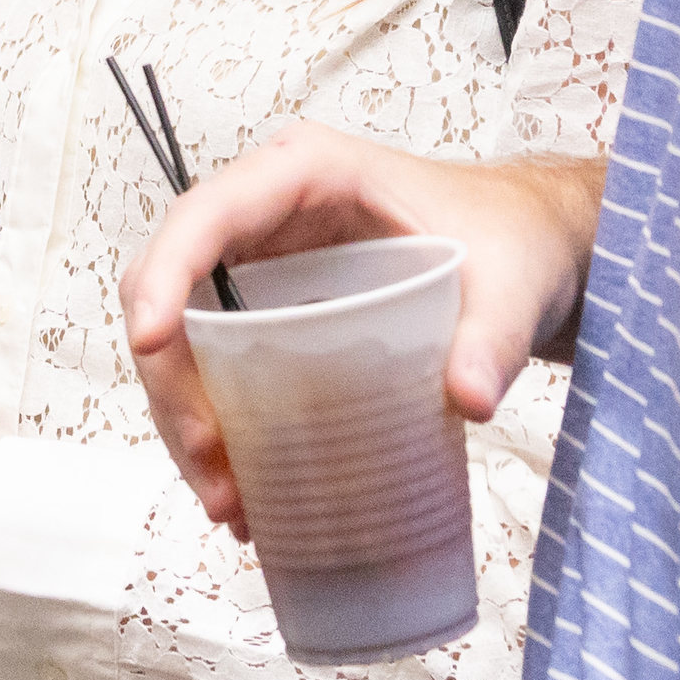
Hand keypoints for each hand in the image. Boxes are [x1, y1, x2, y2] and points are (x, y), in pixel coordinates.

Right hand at [115, 127, 598, 530]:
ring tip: (232, 505)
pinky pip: (215, 367)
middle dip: (173, 384)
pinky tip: (244, 492)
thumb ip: (494, 336)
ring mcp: (261, 267)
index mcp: (306, 173)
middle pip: (173, 289)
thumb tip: (469, 399)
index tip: (150, 341)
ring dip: (187, 423)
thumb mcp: (512, 282)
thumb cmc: (512, 240)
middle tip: (215, 470)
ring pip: (183, 340)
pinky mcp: (271, 314)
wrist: (529, 252)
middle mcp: (264, 214)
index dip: (163, 273)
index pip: (205, 214)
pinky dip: (217, 429)